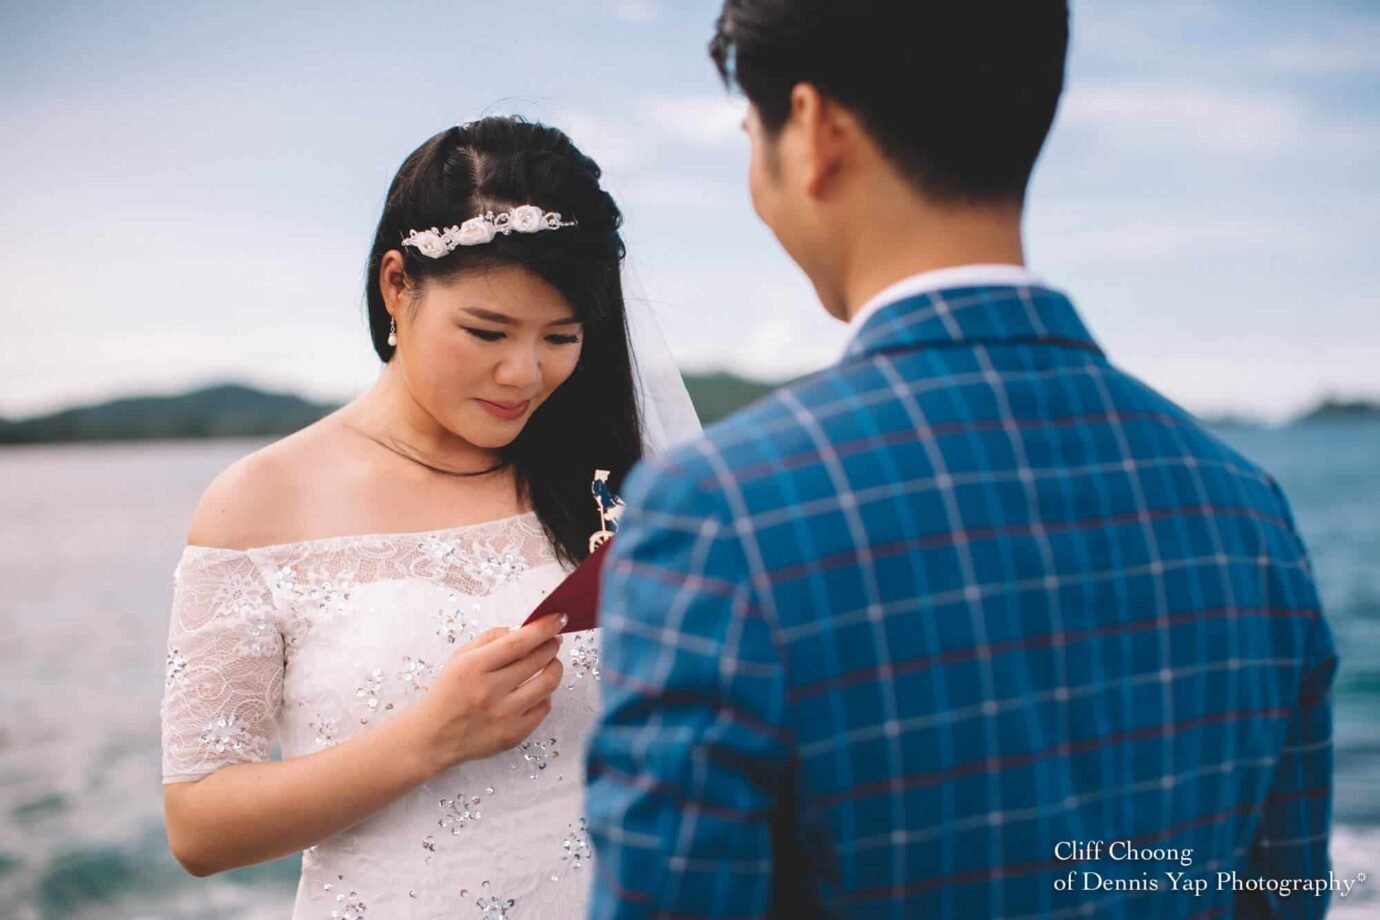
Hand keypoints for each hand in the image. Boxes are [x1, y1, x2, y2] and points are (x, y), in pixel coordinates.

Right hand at [403, 613, 566, 777]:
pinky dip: (544, 695)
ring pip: (548, 684)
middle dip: (551, 644)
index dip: (543, 628)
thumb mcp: (460, 657)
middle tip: (553, 639)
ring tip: (549, 662)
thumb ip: (491, 638)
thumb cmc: (448, 693)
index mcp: (473, 667)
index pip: (519, 642)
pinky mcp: (514, 735)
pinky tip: (535, 689)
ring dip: (554, 667)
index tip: (558, 618)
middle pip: (538, 660)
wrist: (433, 737)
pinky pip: (544, 708)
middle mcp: (490, 691)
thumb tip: (524, 629)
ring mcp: (504, 715)